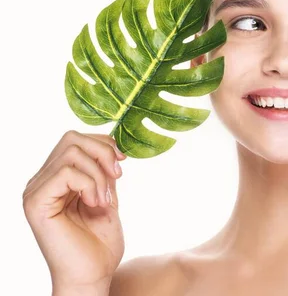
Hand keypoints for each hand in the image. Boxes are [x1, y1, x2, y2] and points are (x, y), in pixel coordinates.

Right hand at [23, 130, 126, 289]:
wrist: (92, 276)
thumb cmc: (99, 244)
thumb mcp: (107, 197)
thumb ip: (103, 172)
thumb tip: (111, 146)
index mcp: (56, 179)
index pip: (75, 140)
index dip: (103, 144)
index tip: (123, 162)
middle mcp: (42, 182)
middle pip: (71, 139)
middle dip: (102, 152)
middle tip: (118, 176)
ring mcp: (36, 191)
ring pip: (71, 152)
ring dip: (98, 174)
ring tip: (104, 200)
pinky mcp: (36, 203)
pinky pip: (65, 172)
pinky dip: (89, 184)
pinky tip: (95, 204)